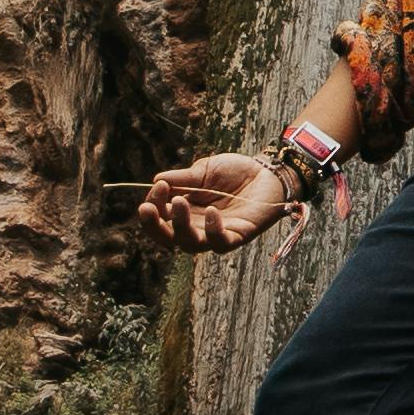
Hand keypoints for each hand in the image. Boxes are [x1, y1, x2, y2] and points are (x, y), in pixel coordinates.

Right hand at [142, 150, 292, 250]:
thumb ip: (183, 178)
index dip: (154, 204)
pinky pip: (221, 242)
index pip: (160, 217)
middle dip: (153, 225)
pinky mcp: (237, 236)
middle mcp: (197, 226)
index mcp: (185, 211)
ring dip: (180, 225)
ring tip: (179, 202)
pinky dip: (213, 230)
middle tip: (147, 208)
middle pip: (168, 238)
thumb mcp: (204, 170)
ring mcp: (215, 234)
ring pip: (191, 244)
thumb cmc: (234, 173)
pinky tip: (211, 211)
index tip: (158, 185)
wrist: (266, 172)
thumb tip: (156, 180)